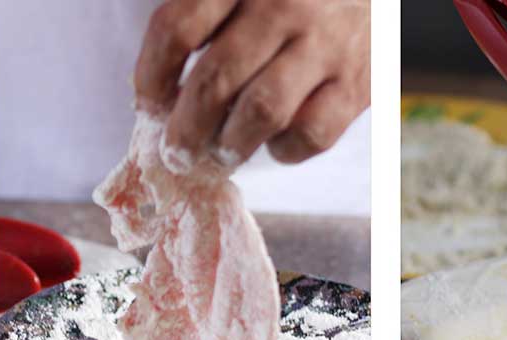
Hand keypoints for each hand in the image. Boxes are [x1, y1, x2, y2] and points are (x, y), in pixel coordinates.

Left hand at [135, 0, 370, 169]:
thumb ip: (206, 14)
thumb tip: (164, 89)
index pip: (178, 29)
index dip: (152, 75)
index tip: (148, 104)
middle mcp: (284, 7)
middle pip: (215, 78)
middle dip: (186, 127)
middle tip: (176, 153)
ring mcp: (324, 47)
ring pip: (262, 110)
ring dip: (231, 146)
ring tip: (218, 158)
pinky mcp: (358, 84)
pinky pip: (313, 132)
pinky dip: (286, 150)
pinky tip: (275, 145)